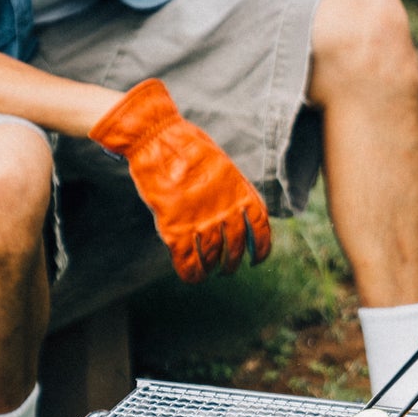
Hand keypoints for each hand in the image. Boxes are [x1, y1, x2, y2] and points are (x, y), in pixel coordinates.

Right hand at [90, 79, 270, 281]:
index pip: (259, 227)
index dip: (261, 247)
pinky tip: (192, 278)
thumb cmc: (186, 145)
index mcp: (239, 192)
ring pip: (212, 257)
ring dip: (212, 268)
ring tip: (210, 271)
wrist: (156, 138)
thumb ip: (230, 190)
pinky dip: (191, 273)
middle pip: (236, 246)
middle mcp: (225, 211)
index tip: (257, 260)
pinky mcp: (175, 228)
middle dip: (232, 262)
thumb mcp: (221, 165)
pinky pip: (188, 261)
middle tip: (227, 269)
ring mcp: (201, 221)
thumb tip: (233, 210)